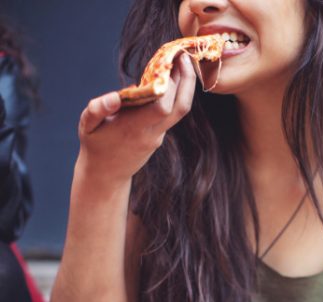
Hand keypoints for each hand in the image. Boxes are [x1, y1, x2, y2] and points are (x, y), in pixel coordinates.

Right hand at [76, 53, 195, 183]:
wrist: (106, 176)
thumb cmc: (95, 146)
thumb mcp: (87, 126)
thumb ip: (96, 109)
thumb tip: (113, 97)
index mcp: (134, 128)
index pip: (162, 106)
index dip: (171, 84)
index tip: (170, 60)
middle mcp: (151, 133)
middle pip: (180, 108)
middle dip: (186, 80)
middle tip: (183, 56)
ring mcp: (157, 136)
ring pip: (180, 111)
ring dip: (184, 87)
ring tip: (180, 63)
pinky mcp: (158, 136)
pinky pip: (172, 114)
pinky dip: (175, 95)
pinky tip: (169, 78)